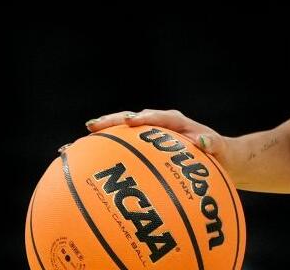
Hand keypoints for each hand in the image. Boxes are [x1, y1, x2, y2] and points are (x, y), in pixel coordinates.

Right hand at [85, 108, 233, 169]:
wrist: (217, 158)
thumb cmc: (219, 153)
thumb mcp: (220, 149)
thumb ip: (214, 144)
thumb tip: (204, 141)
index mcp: (175, 122)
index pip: (157, 116)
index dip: (143, 118)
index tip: (130, 121)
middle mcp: (157, 126)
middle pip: (129, 120)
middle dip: (110, 123)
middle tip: (90, 127)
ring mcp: (146, 138)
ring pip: (118, 136)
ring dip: (97, 142)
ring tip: (69, 149)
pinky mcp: (141, 152)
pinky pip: (118, 154)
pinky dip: (99, 161)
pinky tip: (77, 173)